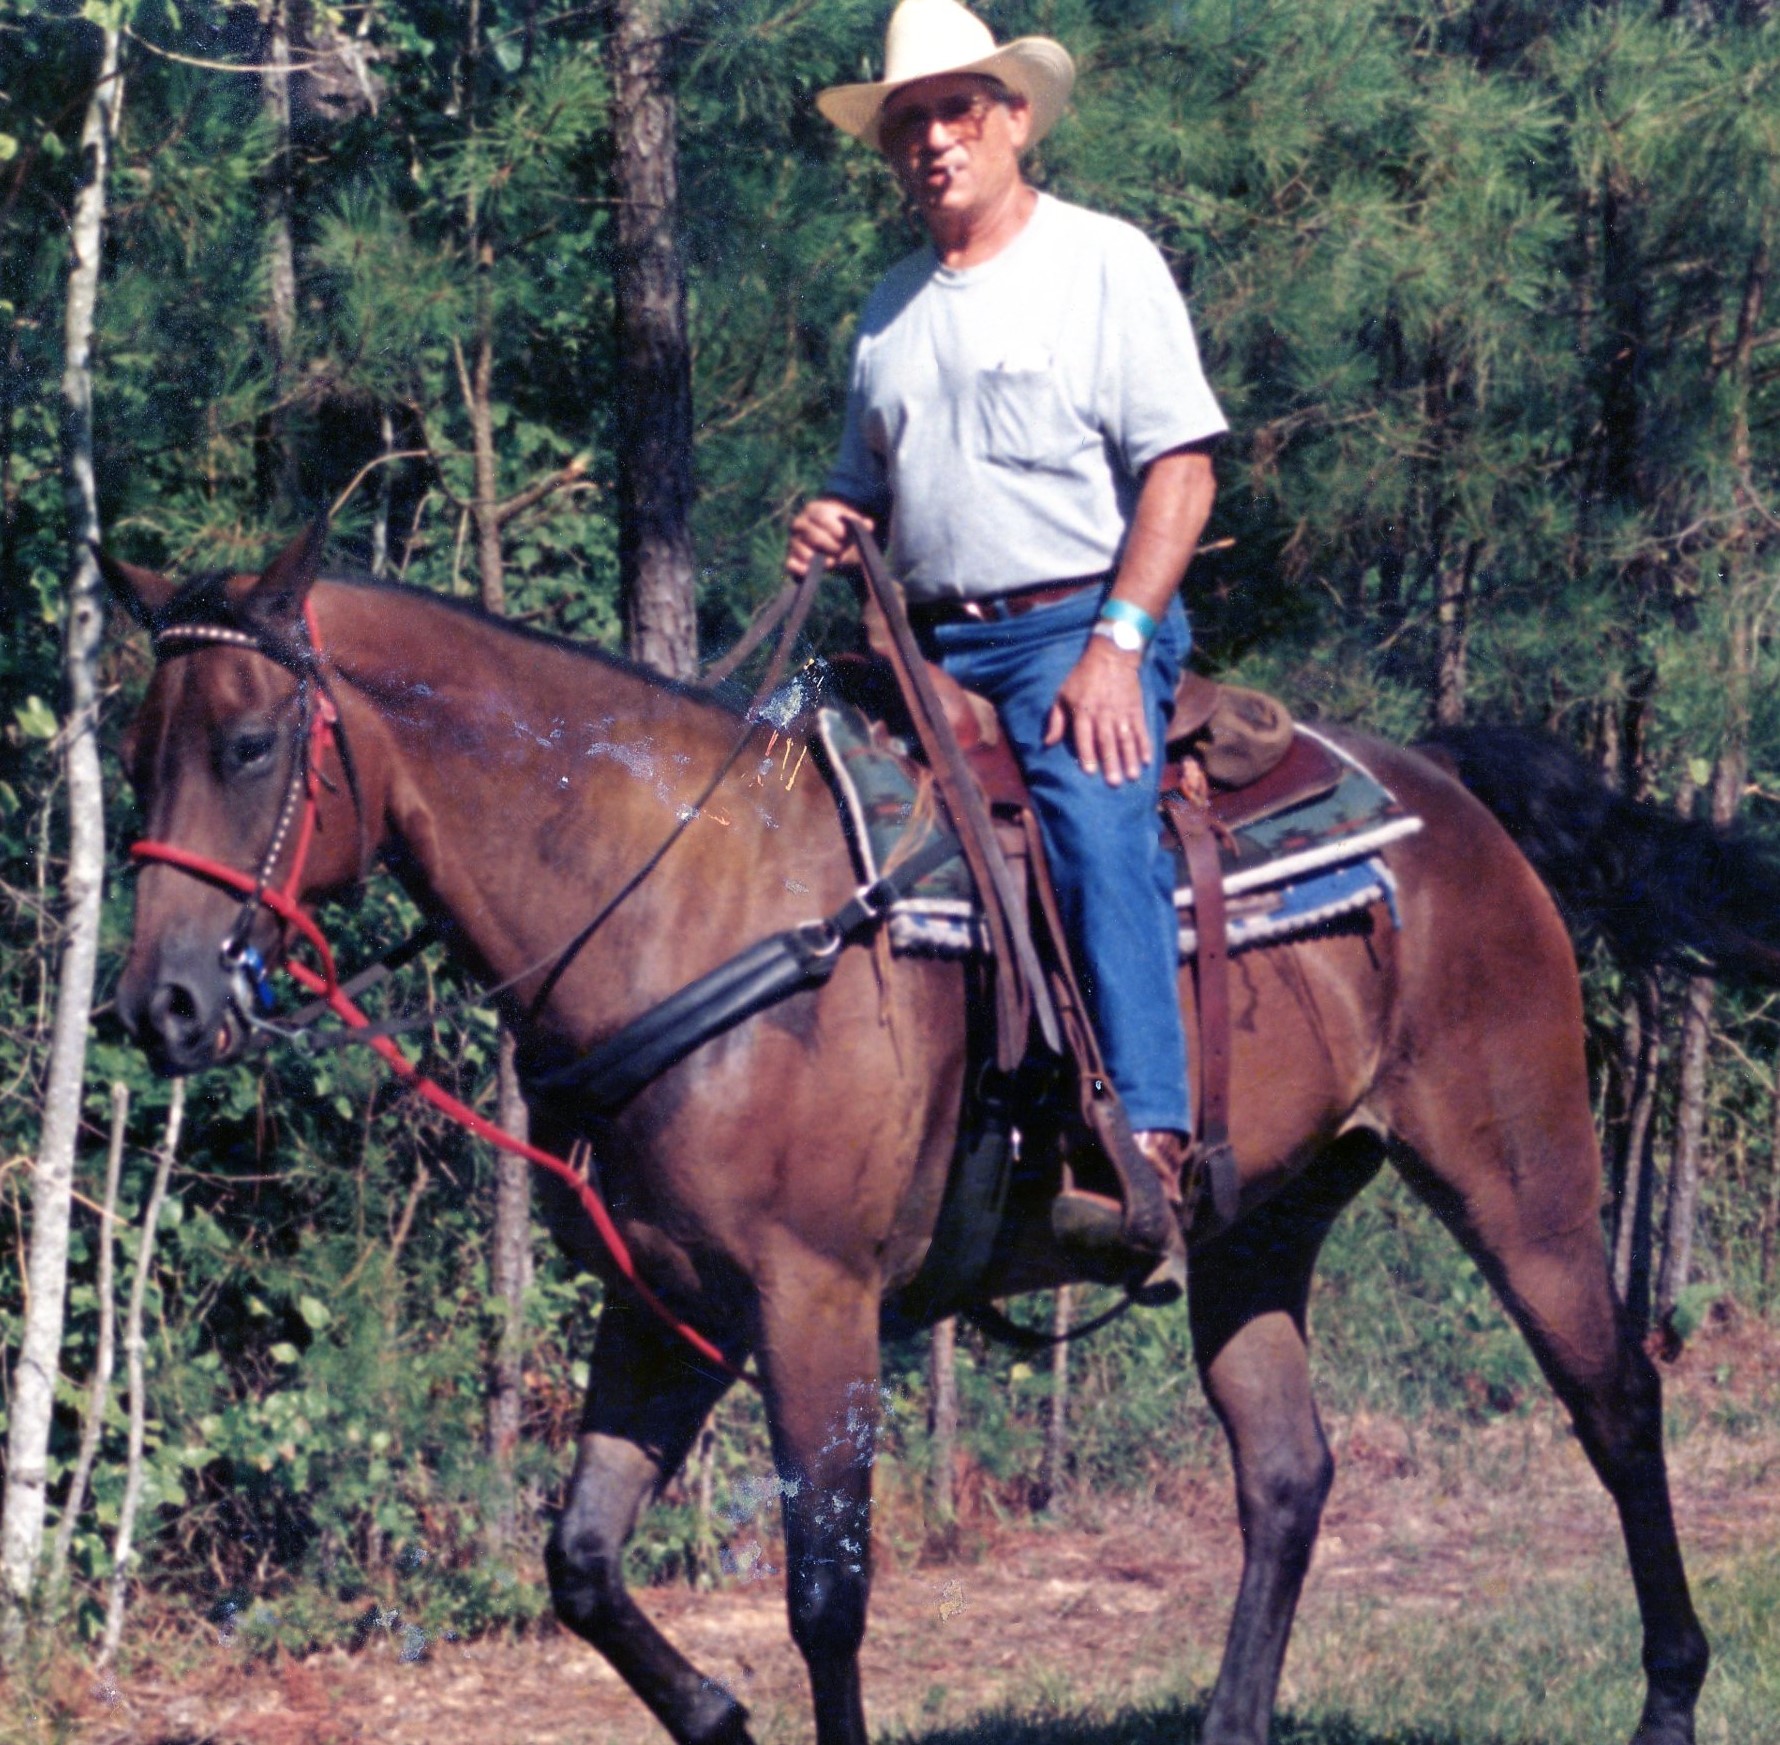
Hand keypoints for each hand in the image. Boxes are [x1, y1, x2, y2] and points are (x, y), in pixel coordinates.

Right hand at [786, 498, 870, 577]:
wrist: (831, 542)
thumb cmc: (843, 532)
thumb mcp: (852, 526)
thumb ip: (860, 524)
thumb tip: (869, 525)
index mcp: (813, 509)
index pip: (821, 517)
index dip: (836, 529)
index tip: (845, 538)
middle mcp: (799, 523)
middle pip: (814, 536)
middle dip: (832, 546)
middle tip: (841, 551)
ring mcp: (793, 541)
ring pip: (804, 551)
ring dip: (821, 560)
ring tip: (832, 561)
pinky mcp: (790, 558)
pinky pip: (791, 564)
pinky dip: (802, 570)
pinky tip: (816, 570)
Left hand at [1043, 637, 1151, 784]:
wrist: (1111, 655)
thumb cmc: (1082, 677)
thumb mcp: (1063, 694)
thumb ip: (1056, 720)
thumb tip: (1047, 743)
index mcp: (1083, 711)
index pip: (1084, 736)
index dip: (1087, 754)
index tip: (1090, 772)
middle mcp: (1103, 714)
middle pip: (1107, 741)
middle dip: (1111, 763)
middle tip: (1114, 783)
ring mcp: (1121, 712)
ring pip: (1126, 738)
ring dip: (1129, 759)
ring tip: (1132, 777)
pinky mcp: (1135, 709)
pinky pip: (1141, 729)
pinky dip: (1145, 744)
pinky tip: (1146, 760)